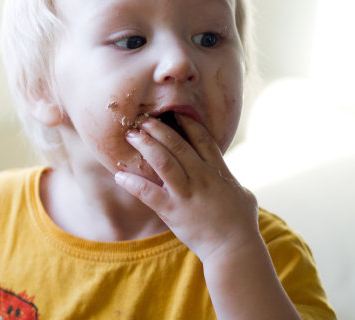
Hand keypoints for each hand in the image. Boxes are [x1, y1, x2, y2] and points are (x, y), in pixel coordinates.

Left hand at [114, 114, 258, 261]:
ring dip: (145, 146)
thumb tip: (223, 171)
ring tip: (131, 136)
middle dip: (158, 129)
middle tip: (142, 120)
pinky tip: (120, 176)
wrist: (234, 250)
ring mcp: (187, 194)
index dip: (186, 122)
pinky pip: (149, 194)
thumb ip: (228, 178)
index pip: (201, 138)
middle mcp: (202, 178)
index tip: (172, 113)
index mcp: (218, 171)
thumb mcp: (242, 193)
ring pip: (163, 162)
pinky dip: (133, 184)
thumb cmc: (241, 223)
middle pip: (177, 145)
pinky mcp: (173, 212)